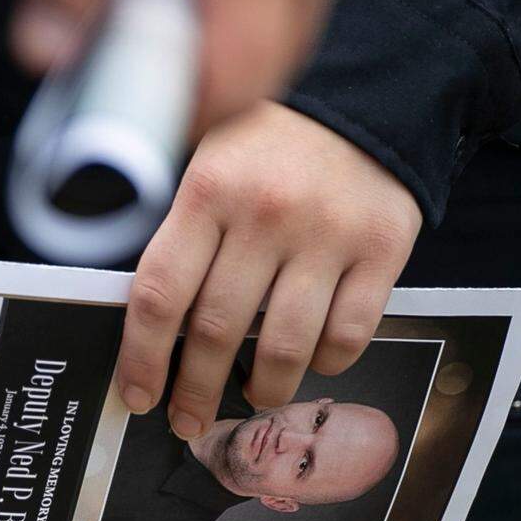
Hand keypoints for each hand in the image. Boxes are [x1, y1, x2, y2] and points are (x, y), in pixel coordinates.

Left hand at [115, 101, 421, 436]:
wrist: (359, 102)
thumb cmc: (267, 147)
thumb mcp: (207, 168)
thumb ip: (182, 236)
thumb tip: (152, 328)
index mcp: (208, 191)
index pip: (160, 294)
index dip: (142, 358)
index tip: (139, 395)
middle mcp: (266, 214)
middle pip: (216, 330)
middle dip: (195, 391)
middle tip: (189, 419)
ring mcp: (327, 234)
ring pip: (284, 345)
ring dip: (262, 388)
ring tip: (253, 396)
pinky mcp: (382, 248)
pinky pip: (349, 334)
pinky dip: (326, 362)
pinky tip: (312, 360)